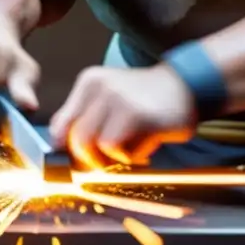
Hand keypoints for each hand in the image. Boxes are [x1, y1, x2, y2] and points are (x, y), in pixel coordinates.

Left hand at [49, 64, 195, 168]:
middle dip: (89, 159)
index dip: (67, 148)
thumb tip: (59, 147)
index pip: (60, 124)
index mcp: (89, 82)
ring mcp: (119, 99)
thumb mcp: (109, 99)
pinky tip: (146, 145)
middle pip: (75, 139)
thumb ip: (85, 117)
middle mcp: (100, 87)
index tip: (81, 158)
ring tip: (131, 149)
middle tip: (108, 162)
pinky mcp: (138, 115)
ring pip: (96, 146)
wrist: (186, 85)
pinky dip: (131, 156)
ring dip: (113, 158)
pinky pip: (120, 150)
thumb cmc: (145, 100)